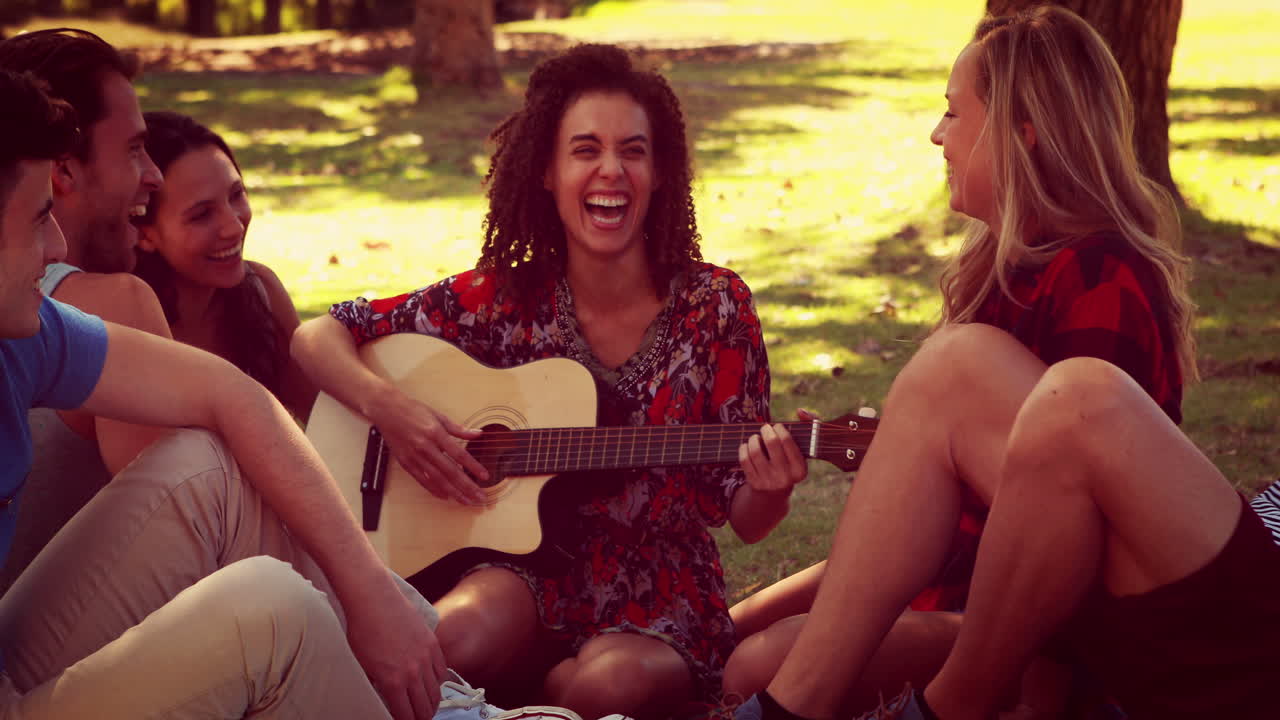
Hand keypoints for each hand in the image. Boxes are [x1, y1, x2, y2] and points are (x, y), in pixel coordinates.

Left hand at [345, 580, 447, 718]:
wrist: (373, 598)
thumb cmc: (362, 629)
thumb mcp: (363, 664)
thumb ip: (377, 685)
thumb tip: (384, 697)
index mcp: (393, 681)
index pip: (406, 715)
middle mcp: (413, 672)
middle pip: (425, 707)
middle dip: (422, 718)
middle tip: (418, 719)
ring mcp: (425, 657)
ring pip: (436, 691)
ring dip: (432, 702)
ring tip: (428, 707)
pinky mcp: (432, 642)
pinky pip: (441, 669)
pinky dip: (438, 681)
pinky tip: (433, 684)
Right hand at [370, 387, 487, 503]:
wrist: (387, 410)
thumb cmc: (413, 410)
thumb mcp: (438, 416)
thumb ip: (458, 428)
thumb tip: (479, 434)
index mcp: (436, 433)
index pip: (459, 454)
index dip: (473, 467)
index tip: (485, 477)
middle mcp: (425, 447)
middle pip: (450, 471)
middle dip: (467, 486)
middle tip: (479, 497)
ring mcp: (414, 456)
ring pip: (437, 479)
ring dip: (453, 492)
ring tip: (466, 501)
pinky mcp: (405, 463)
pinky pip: (422, 480)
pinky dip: (434, 489)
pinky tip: (445, 496)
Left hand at [739, 410, 810, 493]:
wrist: (774, 493)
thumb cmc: (790, 463)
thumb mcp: (803, 452)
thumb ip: (810, 426)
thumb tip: (800, 411)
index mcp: (800, 470)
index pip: (788, 441)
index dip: (780, 429)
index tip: (777, 426)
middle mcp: (785, 477)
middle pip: (772, 443)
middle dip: (766, 430)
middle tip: (765, 428)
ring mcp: (768, 481)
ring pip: (755, 450)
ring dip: (753, 439)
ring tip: (755, 437)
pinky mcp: (754, 483)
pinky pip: (744, 459)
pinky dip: (744, 448)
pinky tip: (747, 445)